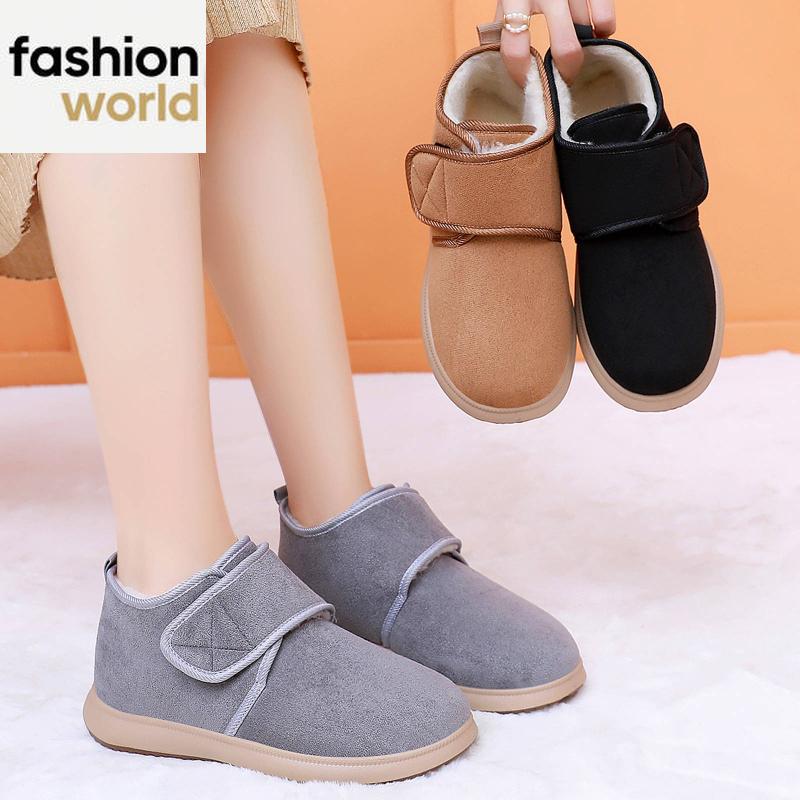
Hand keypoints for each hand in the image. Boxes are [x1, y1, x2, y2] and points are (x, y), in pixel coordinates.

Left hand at [495, 0, 615, 86]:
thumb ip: (501, 25)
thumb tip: (495, 63)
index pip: (514, 46)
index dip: (519, 72)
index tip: (526, 84)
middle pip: (565, 47)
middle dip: (567, 72)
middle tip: (563, 80)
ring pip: (587, 31)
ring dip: (584, 50)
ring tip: (578, 52)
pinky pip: (606, 18)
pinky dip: (603, 31)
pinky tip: (595, 33)